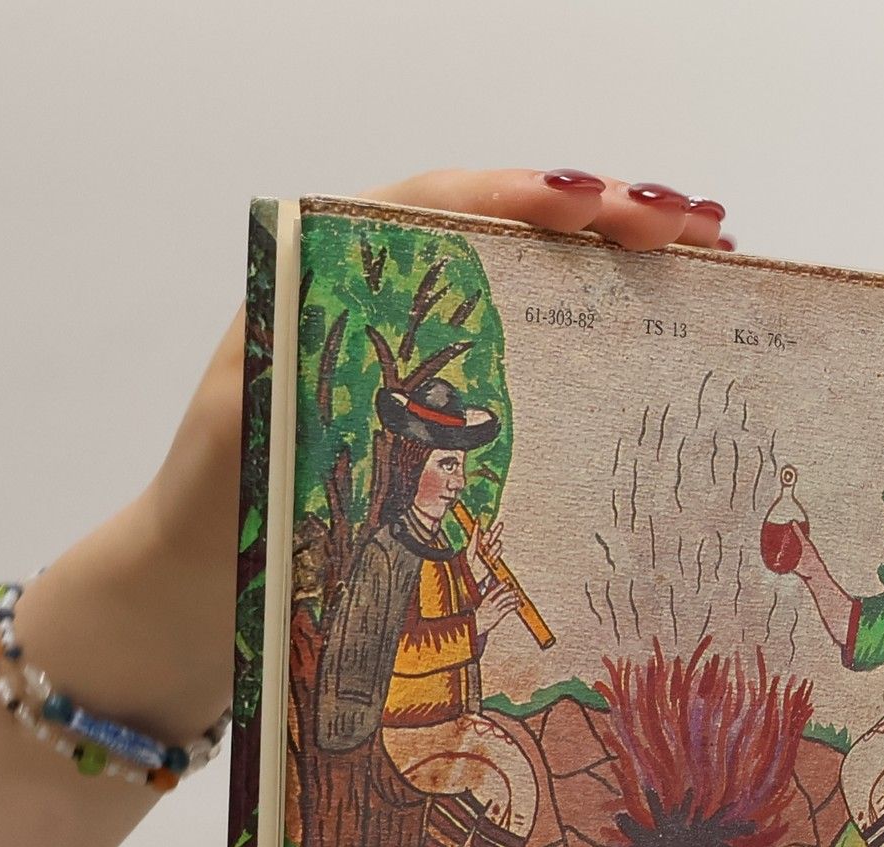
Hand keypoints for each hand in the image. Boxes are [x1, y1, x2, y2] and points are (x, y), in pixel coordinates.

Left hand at [25, 169, 732, 739]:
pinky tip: (652, 354)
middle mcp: (379, 315)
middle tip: (699, 231)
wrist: (182, 611)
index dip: (527, 198)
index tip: (602, 205)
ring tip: (700, 268)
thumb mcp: (246, 436)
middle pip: (504, 238)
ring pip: (527, 297)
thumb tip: (404, 358)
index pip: (439, 208)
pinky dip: (591, 355)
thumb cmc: (208, 528)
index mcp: (325, 289)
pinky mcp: (435, 435)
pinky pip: (525, 375)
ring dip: (614, 277)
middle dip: (605, 220)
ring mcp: (415, 375)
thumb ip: (304, 380)